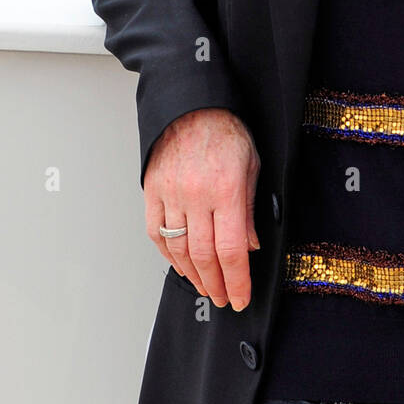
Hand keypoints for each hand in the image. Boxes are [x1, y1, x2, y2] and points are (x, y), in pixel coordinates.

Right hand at [144, 107, 260, 309]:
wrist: (193, 105)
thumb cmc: (226, 131)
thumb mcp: (251, 166)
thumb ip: (249, 209)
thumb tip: (250, 246)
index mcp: (226, 189)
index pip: (231, 249)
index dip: (237, 280)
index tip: (241, 297)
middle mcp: (196, 195)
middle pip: (204, 255)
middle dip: (216, 284)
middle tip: (224, 298)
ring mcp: (170, 194)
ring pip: (178, 249)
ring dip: (193, 275)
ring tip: (206, 287)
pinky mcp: (152, 191)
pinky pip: (156, 233)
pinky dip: (168, 255)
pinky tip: (180, 265)